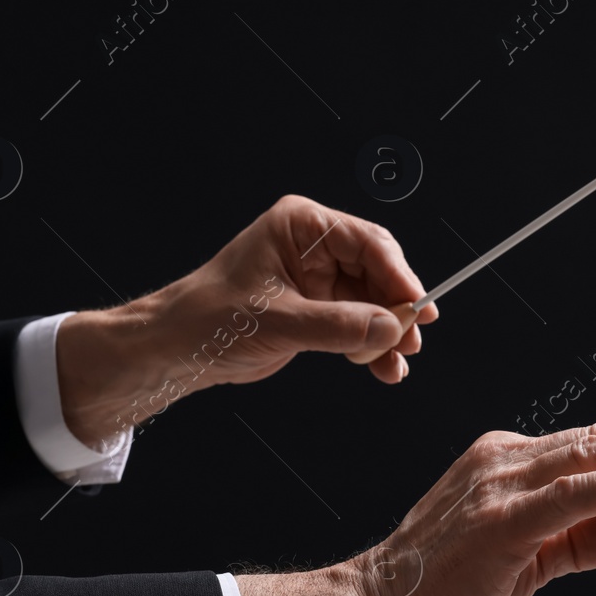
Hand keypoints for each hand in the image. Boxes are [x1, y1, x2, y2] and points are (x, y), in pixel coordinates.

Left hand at [55, 195, 437, 445]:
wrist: (177, 351)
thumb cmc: (210, 318)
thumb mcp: (278, 321)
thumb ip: (338, 325)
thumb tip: (390, 328)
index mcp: (301, 226)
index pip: (367, 243)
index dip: (398, 276)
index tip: (418, 307)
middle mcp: (314, 247)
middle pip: (378, 272)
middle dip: (396, 308)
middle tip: (412, 340)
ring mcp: (318, 280)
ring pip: (373, 302)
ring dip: (387, 334)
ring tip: (398, 363)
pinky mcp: (318, 310)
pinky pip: (359, 325)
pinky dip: (372, 346)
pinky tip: (383, 369)